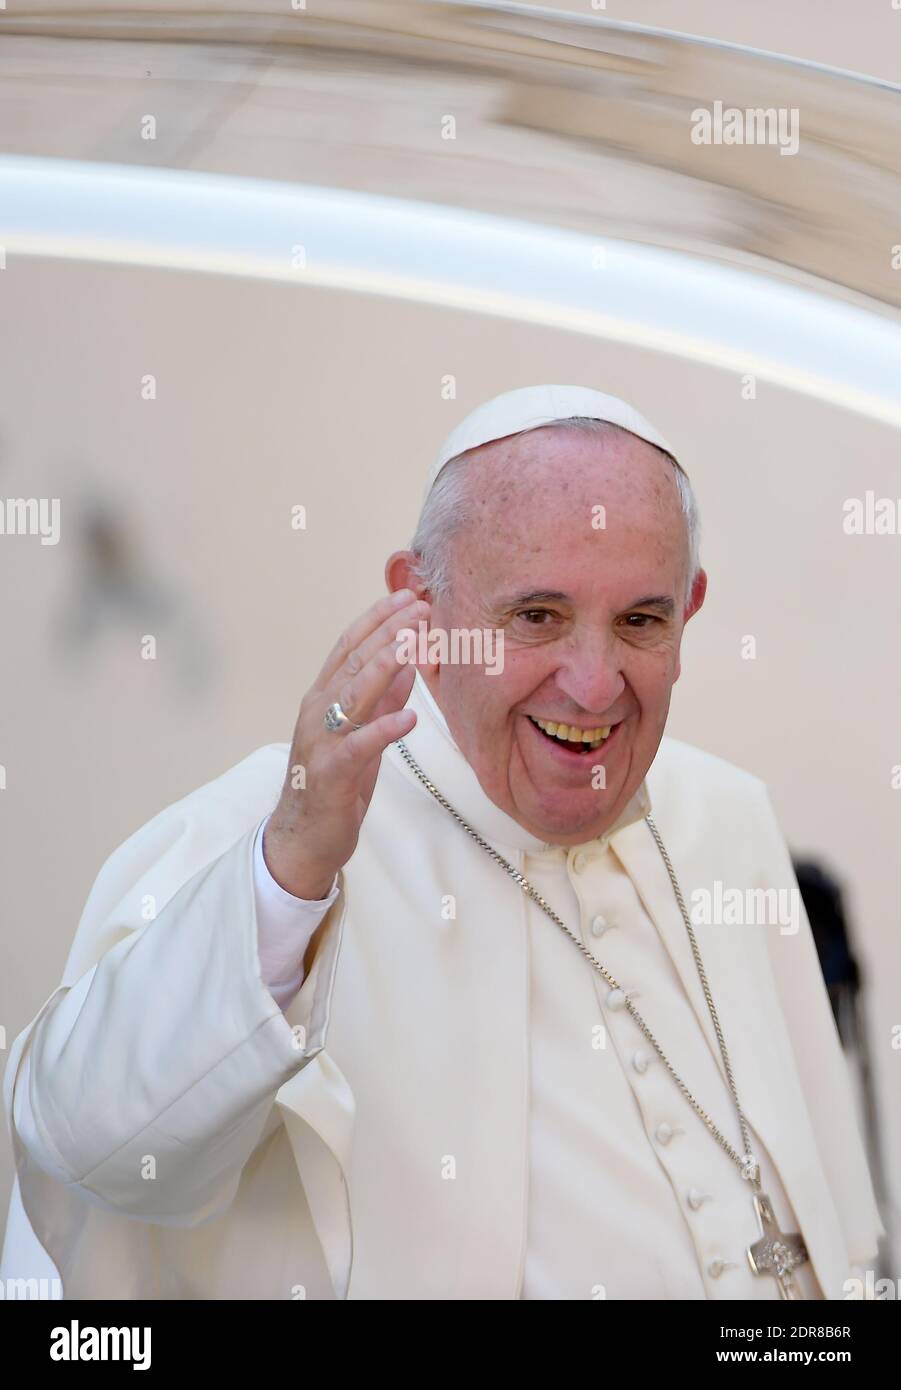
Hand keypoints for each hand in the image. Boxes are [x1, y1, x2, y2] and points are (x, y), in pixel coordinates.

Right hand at [263, 589, 428, 898]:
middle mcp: (317, 710)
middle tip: (420, 607)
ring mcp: (321, 739)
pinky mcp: (331, 772)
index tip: (407, 596)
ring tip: (415, 642)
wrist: (303, 839)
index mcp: (324, 696)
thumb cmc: (335, 784)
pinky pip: (360, 746)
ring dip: (385, 665)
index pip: (350, 646)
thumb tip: (411, 664)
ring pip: (354, 694)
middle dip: (388, 631)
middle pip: (354, 661)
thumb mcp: (364, 734)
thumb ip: (383, 700)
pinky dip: (385, 730)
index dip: (378, 619)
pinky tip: (410, 718)